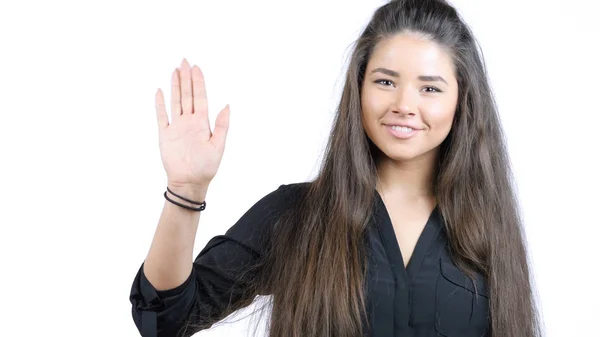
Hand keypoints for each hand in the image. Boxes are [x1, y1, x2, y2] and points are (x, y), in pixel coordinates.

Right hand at [155, 58, 229, 189]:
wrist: (189, 182)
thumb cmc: (206, 168)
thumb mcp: (218, 146)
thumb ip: (222, 125)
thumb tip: (227, 106)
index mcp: (202, 123)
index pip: (200, 97)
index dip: (198, 82)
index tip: (196, 68)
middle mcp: (189, 122)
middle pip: (187, 95)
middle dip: (186, 78)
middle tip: (184, 61)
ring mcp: (176, 127)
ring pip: (175, 101)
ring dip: (175, 86)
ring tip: (174, 70)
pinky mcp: (165, 135)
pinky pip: (161, 116)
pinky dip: (160, 104)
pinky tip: (160, 91)